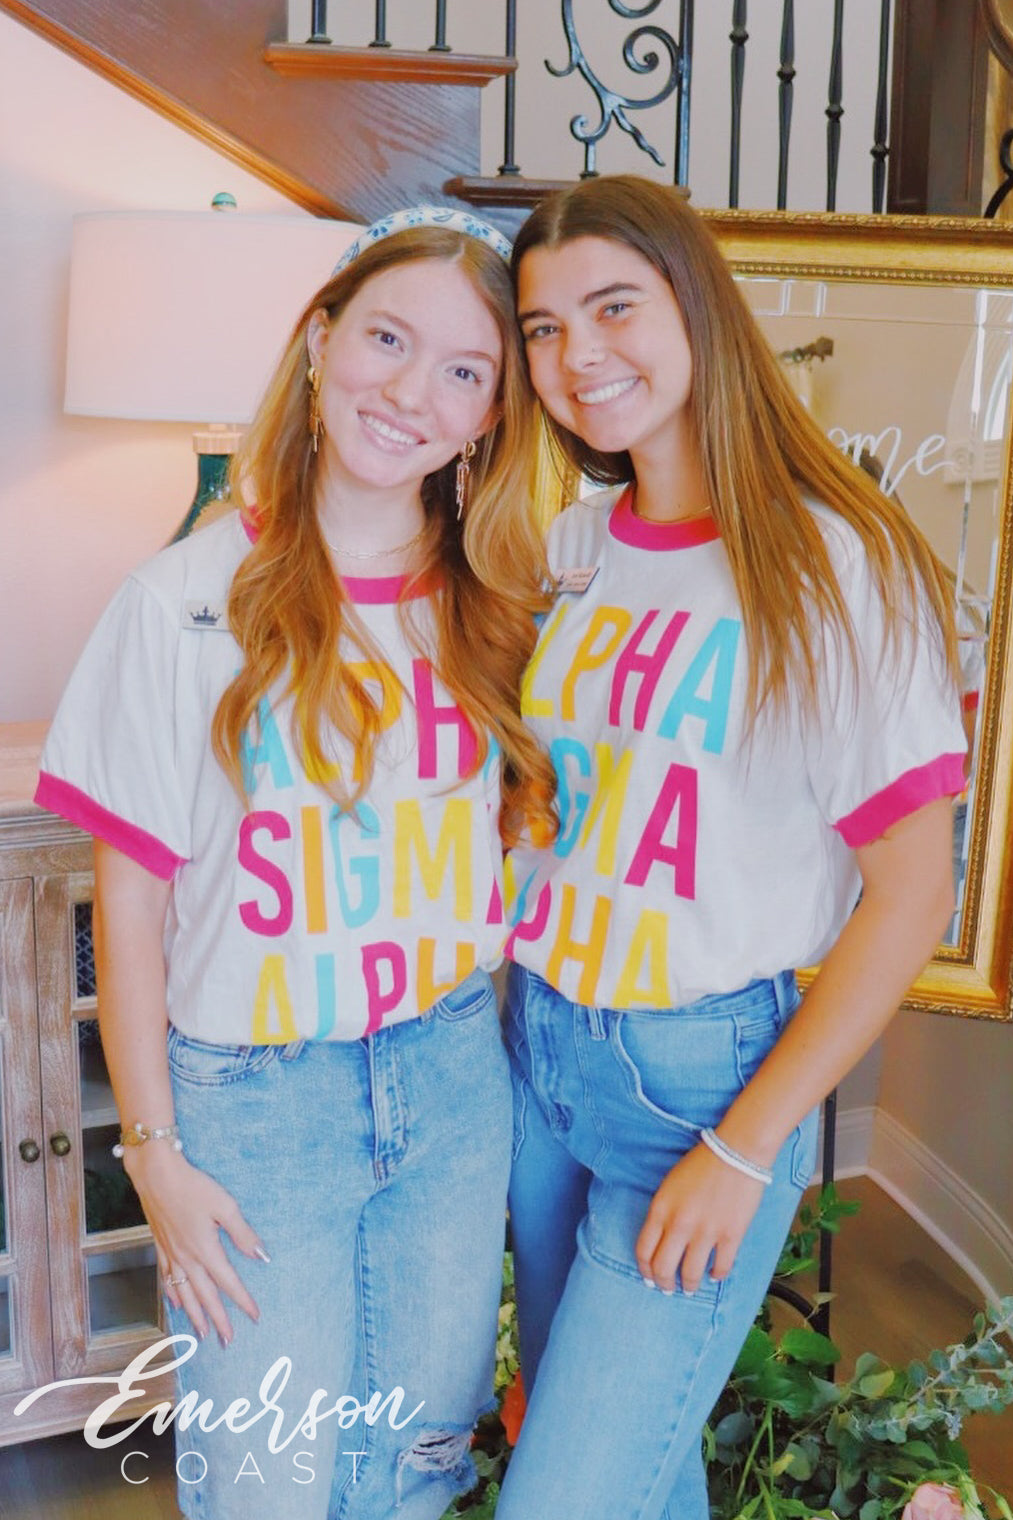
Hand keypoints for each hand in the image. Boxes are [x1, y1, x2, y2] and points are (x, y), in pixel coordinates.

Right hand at [123, 1145, 266, 1343]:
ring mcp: (171, 1254)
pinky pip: (167, 1279)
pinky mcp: (160, 1246)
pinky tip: (176, 1304)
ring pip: (183, 1294)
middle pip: (205, 1297)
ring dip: (194, 1315)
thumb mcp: (225, 1206)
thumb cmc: (193, 1186)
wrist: (155, 1174)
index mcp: (206, 1250)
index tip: (255, 1317)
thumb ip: (243, 1234)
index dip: (243, 1301)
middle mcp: (186, 1258)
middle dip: (218, 1320)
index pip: (229, 1283)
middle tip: (228, 1342)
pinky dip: (173, 1295)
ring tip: (201, 1334)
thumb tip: (261, 1257)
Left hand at [635, 1143, 765, 1293]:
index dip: (645, 1269)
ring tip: (690, 1288)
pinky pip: (721, 1267)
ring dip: (689, 1286)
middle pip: (663, 1268)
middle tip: (668, 1289)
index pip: (644, 1250)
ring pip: (691, 1274)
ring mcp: (705, 1232)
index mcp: (661, 1209)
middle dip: (663, 1284)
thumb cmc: (702, 1163)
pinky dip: (716, 1275)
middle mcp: (679, 1224)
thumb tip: (662, 1239)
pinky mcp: (730, 1236)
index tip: (649, 1277)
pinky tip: (715, 1274)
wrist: (736, 1152)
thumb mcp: (670, 1185)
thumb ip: (663, 1212)